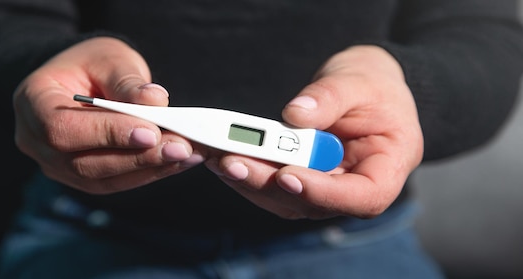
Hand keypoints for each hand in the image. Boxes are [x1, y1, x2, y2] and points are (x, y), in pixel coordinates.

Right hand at [13, 37, 204, 193]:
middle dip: (136, 157)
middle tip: (180, 147)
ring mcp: (55, 165)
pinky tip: (176, 161)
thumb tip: (156, 102)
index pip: (63, 128)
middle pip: (82, 162)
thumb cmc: (92, 64)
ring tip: (185, 154)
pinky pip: (114, 183)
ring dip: (147, 169)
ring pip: (101, 179)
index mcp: (32, 102)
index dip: (106, 133)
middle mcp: (35, 141)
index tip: (150, 132)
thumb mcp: (109, 59)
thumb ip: (128, 82)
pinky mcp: (80, 178)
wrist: (86, 81)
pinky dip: (147, 173)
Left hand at [206, 45, 423, 219]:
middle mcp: (354, 190)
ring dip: (249, 180)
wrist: (365, 90)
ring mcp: (325, 190)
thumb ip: (330, 98)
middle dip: (268, 183)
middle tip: (232, 162)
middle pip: (312, 202)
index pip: (361, 197)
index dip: (322, 193)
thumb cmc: (373, 87)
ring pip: (285, 199)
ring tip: (218, 156)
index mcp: (387, 170)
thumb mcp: (358, 81)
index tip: (287, 174)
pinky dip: (247, 171)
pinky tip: (221, 155)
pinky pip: (272, 185)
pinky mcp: (301, 182)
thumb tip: (294, 115)